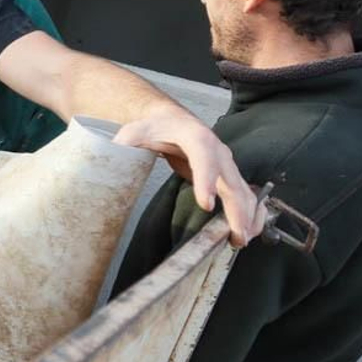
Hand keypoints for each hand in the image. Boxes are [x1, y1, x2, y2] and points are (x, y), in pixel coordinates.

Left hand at [115, 109, 265, 245]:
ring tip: (241, 240)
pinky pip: (245, 196)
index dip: (207, 180)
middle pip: (231, 181)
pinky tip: (248, 232)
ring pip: (244, 191)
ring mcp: (226, 164)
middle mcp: (218, 150)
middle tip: (235, 235)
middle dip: (236, 209)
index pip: (204, 158)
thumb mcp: (137, 131)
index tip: (206, 204)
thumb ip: (125, 142)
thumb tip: (111, 157)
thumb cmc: (155, 127)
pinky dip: (250, 214)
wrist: (172, 120)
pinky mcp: (228, 175)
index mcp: (196, 138)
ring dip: (248, 216)